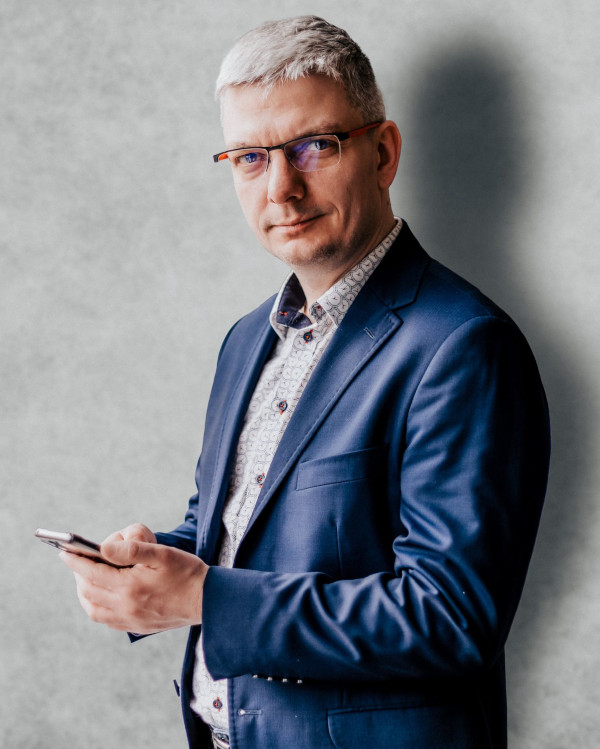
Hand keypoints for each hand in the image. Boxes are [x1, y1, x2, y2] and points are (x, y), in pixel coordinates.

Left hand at [60, 524, 207, 633]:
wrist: (209, 601)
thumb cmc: (187, 572)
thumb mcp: (162, 553)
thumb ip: (131, 549)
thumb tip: (103, 547)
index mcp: (130, 587)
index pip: (92, 573)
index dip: (76, 561)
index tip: (65, 552)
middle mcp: (126, 607)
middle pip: (89, 591)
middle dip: (79, 574)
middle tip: (77, 560)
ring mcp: (130, 620)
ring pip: (94, 609)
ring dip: (84, 593)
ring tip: (85, 578)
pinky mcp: (137, 627)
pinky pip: (106, 620)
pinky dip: (96, 607)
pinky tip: (101, 596)